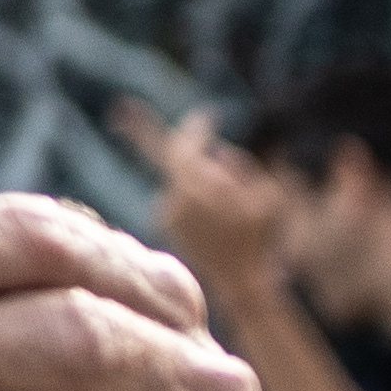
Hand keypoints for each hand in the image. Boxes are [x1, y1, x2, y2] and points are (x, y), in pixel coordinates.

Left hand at [109, 99, 293, 314]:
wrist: (241, 281)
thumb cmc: (260, 238)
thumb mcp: (270, 197)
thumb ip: (246, 167)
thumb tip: (221, 153)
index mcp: (199, 187)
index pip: (184, 146)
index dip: (194, 128)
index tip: (207, 116)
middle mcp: (175, 198)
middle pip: (166, 157)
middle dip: (142, 130)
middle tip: (119, 109)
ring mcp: (168, 213)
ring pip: (180, 180)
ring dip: (195, 175)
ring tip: (227, 198)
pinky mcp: (166, 225)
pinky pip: (179, 199)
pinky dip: (193, 197)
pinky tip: (215, 217)